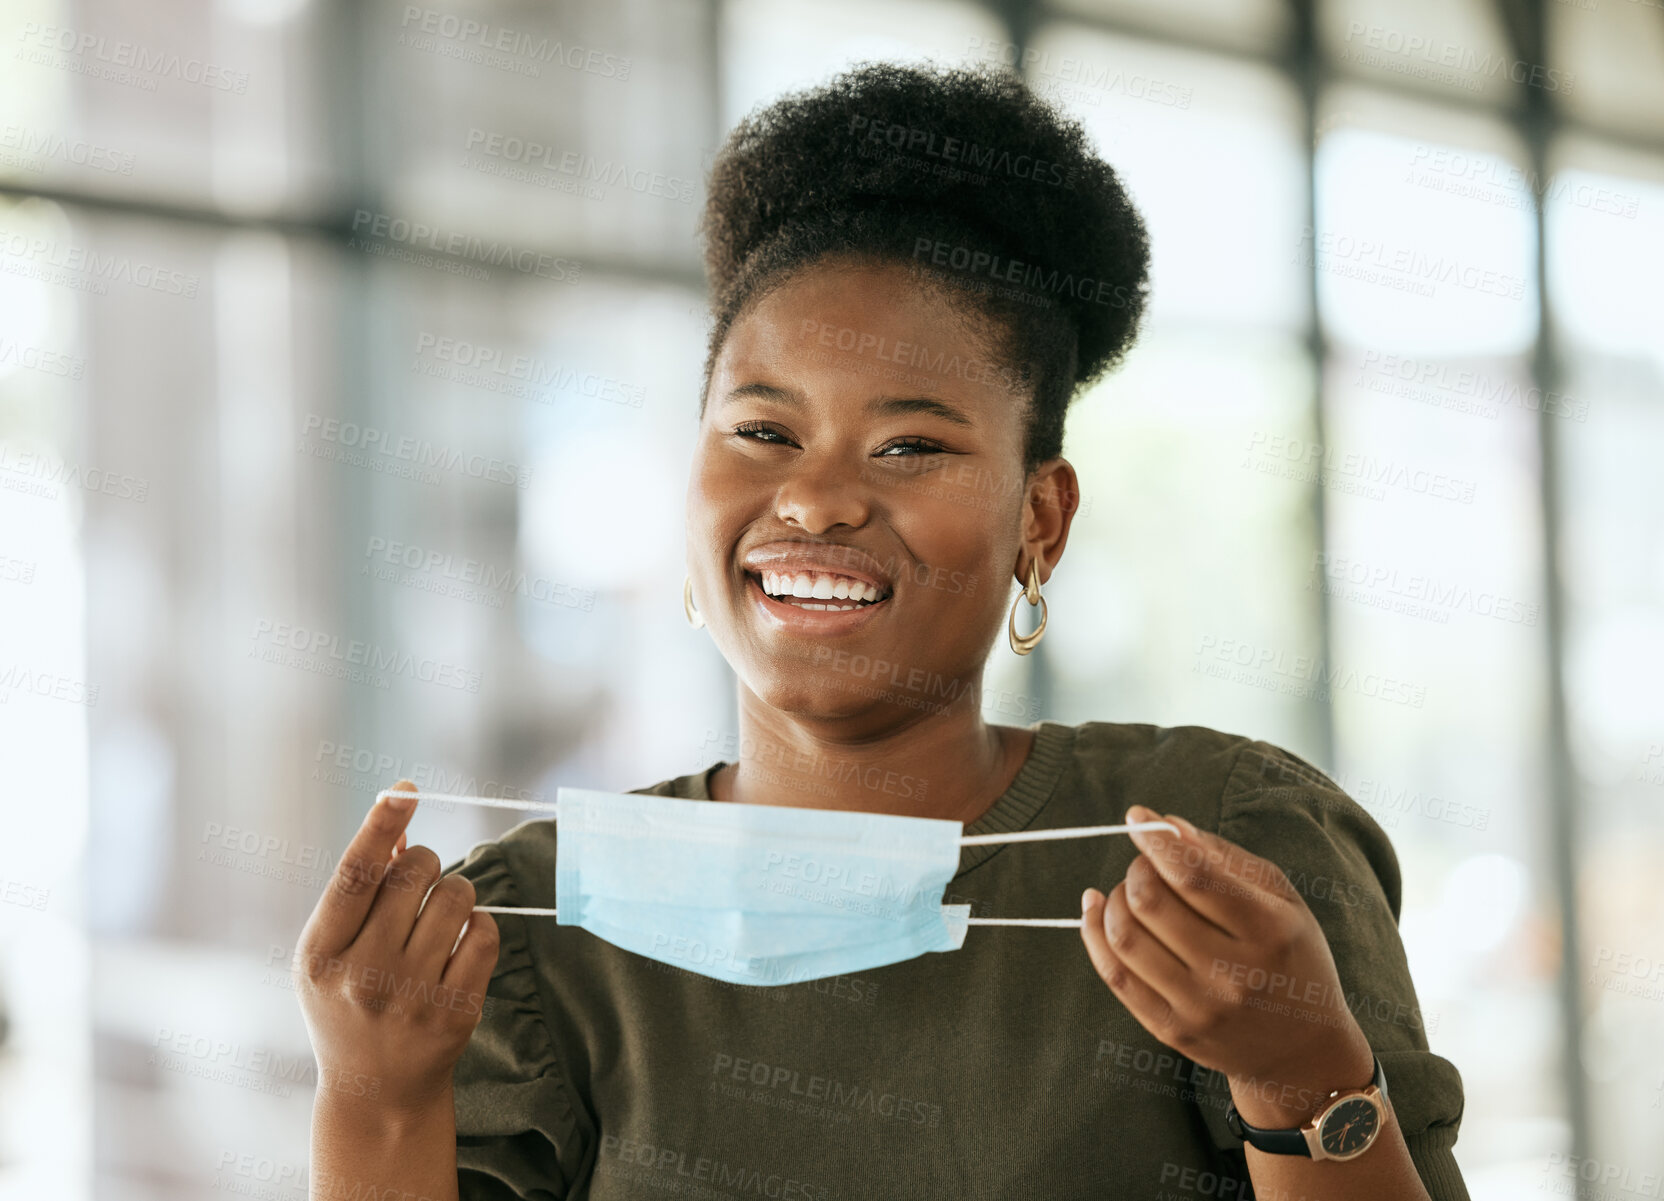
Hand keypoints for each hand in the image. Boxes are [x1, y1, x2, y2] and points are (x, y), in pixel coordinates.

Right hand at [293, 779, 498, 1117]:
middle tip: (418, 883)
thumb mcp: (331, 952)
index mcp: (319, 954)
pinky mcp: (455, 1012)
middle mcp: (362, 975)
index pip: (354, 875)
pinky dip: (479, 924)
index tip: (404, 791)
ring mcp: (411, 997)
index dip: (379, 826)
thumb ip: (357, 891)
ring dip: (456, 891)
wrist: (375, 1093)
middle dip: (424, 863)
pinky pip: (485, 933)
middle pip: (413, 875)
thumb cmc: (348, 1002)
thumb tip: (396, 823)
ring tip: (441, 913)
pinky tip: (461, 941)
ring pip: (456, 896)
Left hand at [1079, 803, 1373, 1123]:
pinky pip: (1114, 975)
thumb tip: (1166, 824)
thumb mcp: (1280, 900)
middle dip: (1137, 868)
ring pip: (1124, 936)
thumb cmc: (1290, 957)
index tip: (1137, 817)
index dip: (1156, 840)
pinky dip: (1093, 933)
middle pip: (1151, 901)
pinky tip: (1095, 909)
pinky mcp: (1170, 1030)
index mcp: (1268, 931)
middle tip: (1146, 866)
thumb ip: (1224, 857)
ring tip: (1130, 892)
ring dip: (1115, 899)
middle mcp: (1232, 973)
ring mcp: (1199, 1007)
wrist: (1302, 1052)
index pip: (1194, 875)